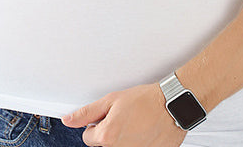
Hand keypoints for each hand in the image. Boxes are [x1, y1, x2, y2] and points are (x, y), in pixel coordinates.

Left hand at [61, 82, 187, 146]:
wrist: (173, 105)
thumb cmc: (146, 100)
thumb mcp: (111, 100)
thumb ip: (87, 113)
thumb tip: (69, 120)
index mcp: (107, 136)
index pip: (88, 138)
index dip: (96, 125)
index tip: (107, 118)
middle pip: (104, 145)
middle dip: (110, 133)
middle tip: (124, 119)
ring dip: (124, 139)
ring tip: (136, 125)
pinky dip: (139, 143)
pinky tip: (145, 133)